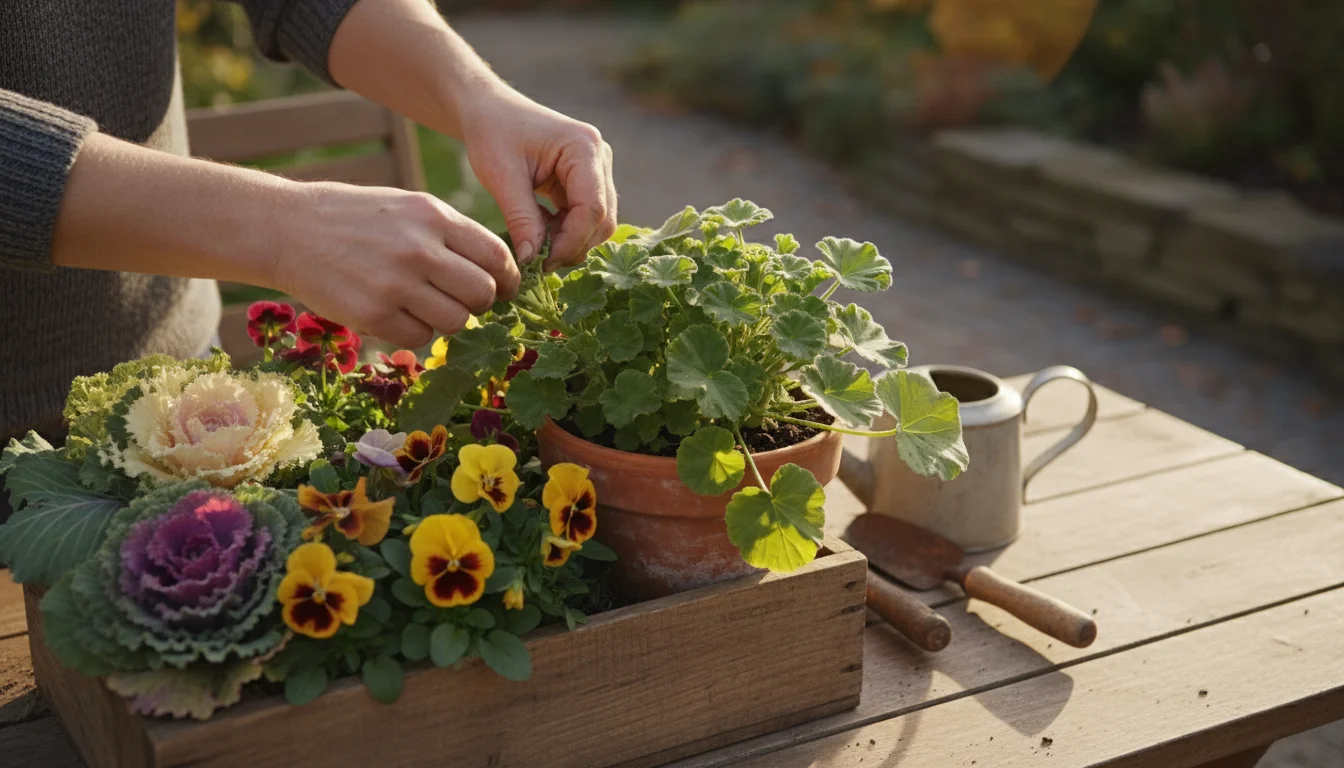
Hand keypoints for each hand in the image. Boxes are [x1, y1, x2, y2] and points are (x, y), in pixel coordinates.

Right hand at [270, 181, 520, 348]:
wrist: (288, 228)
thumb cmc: (356, 218)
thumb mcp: (408, 207)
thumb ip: (451, 234)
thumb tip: (497, 271)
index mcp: (434, 217)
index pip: (497, 256)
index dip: (508, 279)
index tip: (503, 289)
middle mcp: (420, 249)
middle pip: (483, 293)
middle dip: (480, 303)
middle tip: (463, 301)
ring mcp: (396, 284)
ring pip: (456, 321)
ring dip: (449, 320)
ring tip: (426, 307)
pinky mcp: (373, 314)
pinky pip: (420, 337)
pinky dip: (416, 332)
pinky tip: (398, 314)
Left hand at [460, 90, 616, 269]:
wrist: (489, 111)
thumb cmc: (493, 134)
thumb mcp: (501, 176)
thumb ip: (521, 219)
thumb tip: (531, 261)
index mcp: (583, 147)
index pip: (592, 208)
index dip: (571, 241)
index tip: (542, 263)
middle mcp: (599, 157)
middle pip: (602, 219)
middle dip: (573, 245)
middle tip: (537, 261)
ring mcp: (597, 170)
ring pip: (598, 222)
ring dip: (569, 240)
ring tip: (534, 242)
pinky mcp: (587, 181)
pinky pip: (585, 217)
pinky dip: (564, 231)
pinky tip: (538, 229)